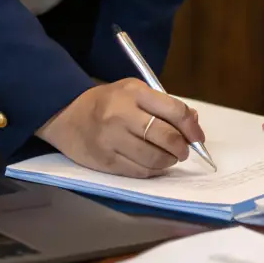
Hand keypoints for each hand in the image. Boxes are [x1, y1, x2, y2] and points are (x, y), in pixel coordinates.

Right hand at [37, 79, 204, 178]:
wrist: (66, 115)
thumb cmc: (107, 101)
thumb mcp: (134, 91)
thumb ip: (163, 104)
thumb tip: (194, 122)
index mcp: (133, 93)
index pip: (174, 111)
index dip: (192, 128)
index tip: (197, 137)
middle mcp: (122, 115)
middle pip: (166, 137)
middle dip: (182, 148)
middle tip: (184, 150)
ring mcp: (112, 140)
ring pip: (154, 159)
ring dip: (169, 162)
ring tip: (170, 158)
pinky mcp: (105, 161)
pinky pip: (139, 172)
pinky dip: (152, 171)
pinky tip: (154, 165)